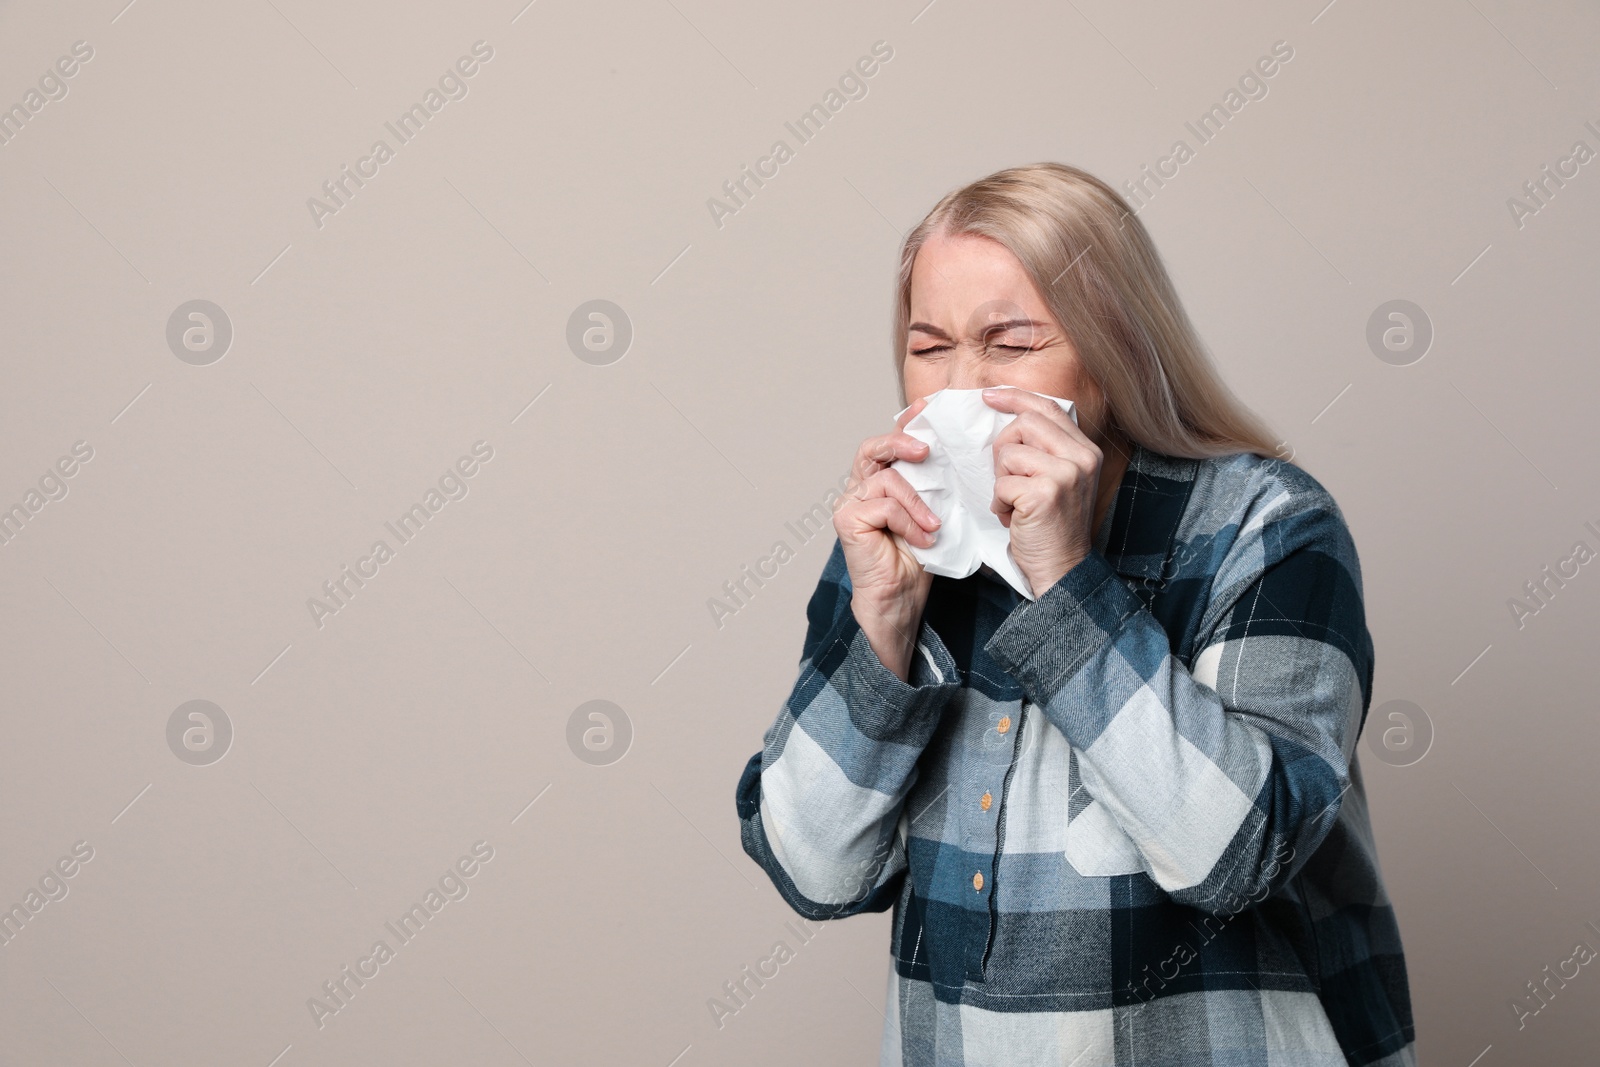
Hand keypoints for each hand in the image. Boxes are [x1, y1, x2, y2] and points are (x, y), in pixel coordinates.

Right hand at [833, 396, 942, 679]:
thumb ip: (937, 484)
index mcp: (879, 481)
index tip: (929, 407)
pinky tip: (924, 538)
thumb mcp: (934, 511)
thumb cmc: (917, 558)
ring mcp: (850, 503)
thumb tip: (964, 454)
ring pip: (885, 477)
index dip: (907, 421)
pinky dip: (909, 520)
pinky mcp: (848, 520)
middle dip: (901, 440)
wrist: (899, 599)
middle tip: (927, 449)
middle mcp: (859, 487)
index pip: (889, 441)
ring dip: (917, 500)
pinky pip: (884, 505)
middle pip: (873, 447)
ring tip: (935, 523)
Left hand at [982, 386, 1103, 596]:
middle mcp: (1081, 458)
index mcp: (1086, 450)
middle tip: (1007, 479)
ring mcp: (1066, 474)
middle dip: (1003, 450)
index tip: (989, 396)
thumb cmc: (1052, 527)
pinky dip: (1000, 503)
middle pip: (1024, 424)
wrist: (1062, 569)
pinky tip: (1013, 518)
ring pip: (1009, 453)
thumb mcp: (1057, 480)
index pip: (1048, 407)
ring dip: (1001, 481)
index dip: (1016, 397)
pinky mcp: (1045, 494)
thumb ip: (1043, 449)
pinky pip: (1002, 483)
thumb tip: (1006, 418)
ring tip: (1015, 503)